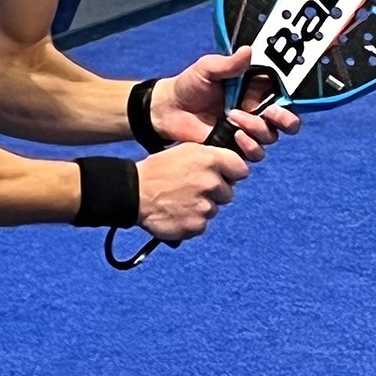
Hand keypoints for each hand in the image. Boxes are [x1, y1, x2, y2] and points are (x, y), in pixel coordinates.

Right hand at [135, 143, 249, 239]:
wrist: (134, 193)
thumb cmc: (159, 170)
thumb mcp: (187, 150)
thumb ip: (212, 156)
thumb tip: (230, 166)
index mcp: (210, 160)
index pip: (241, 170)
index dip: (232, 173)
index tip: (224, 176)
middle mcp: (211, 183)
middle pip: (228, 193)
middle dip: (216, 193)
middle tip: (194, 190)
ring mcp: (205, 206)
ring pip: (214, 209)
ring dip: (202, 207)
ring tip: (182, 201)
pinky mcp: (197, 226)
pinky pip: (202, 224)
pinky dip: (192, 221)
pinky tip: (178, 213)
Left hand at [149, 47, 300, 155]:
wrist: (169, 110)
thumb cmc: (190, 85)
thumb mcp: (208, 68)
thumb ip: (229, 63)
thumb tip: (249, 50)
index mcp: (256, 90)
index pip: (284, 96)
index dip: (287, 99)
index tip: (277, 99)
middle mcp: (257, 111)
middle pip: (287, 122)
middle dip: (285, 120)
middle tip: (270, 114)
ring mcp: (248, 131)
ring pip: (271, 137)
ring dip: (257, 129)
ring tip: (234, 118)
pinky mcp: (237, 148)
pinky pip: (255, 153)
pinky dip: (249, 146)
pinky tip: (234, 136)